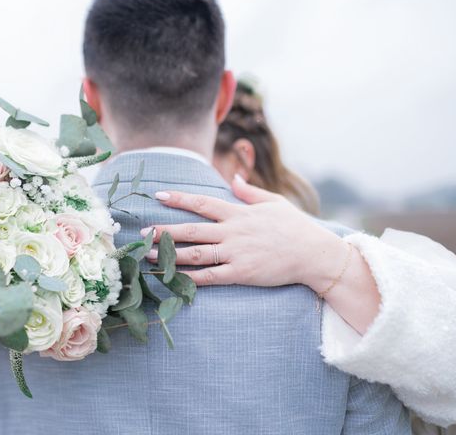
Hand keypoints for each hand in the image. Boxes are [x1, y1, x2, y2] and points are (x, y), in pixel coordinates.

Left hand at [143, 175, 347, 292]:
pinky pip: (210, 277)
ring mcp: (236, 253)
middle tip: (141, 233)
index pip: (202, 202)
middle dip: (164, 231)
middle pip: (191, 230)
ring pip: (195, 254)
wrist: (314, 254)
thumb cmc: (295, 226)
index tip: (158, 195)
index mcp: (238, 213)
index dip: (179, 198)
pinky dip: (190, 278)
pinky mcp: (242, 274)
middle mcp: (233, 232)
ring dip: (169, 254)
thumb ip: (249, 191)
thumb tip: (233, 177)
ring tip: (147, 255)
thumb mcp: (274, 202)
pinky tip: (173, 278)